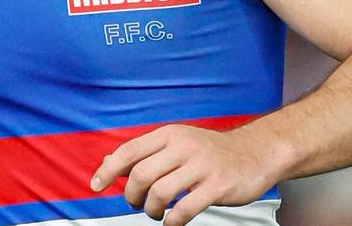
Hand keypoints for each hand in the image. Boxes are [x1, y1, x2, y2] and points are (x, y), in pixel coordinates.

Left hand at [90, 124, 278, 225]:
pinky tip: (172, 222)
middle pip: (141, 174)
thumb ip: (146, 153)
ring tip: (154, 213)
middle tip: (136, 203)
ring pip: (160, 192)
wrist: (256, 152)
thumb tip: (109, 162)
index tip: (95, 186)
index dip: (108, 170)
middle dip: (131, 195)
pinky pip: (185, 208)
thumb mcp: (177, 143)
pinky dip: (172, 220)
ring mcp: (202, 166)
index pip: (129, 151)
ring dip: (150, 210)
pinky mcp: (218, 186)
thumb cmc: (211, 152)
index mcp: (169, 135)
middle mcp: (183, 146)